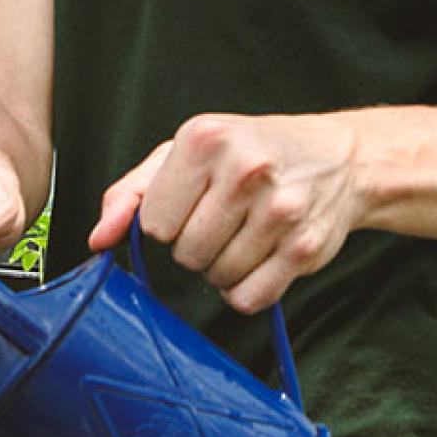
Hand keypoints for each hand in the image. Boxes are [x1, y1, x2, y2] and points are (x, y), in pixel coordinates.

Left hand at [87, 113, 361, 312]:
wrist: (338, 159)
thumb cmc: (249, 153)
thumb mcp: (185, 153)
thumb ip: (132, 193)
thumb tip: (97, 239)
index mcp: (205, 139)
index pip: (154, 222)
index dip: (166, 224)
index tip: (189, 207)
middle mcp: (245, 169)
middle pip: (185, 253)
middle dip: (194, 248)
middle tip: (220, 221)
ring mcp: (280, 209)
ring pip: (217, 278)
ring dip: (221, 268)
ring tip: (242, 235)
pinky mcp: (305, 247)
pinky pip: (251, 298)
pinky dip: (246, 290)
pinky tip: (259, 259)